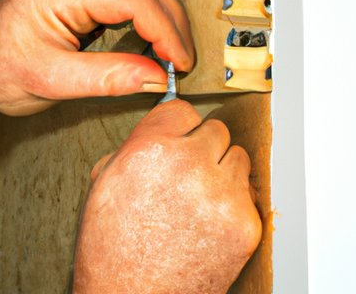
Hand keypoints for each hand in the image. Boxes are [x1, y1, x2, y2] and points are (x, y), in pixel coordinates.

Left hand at [0, 0, 194, 115]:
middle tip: (181, 62)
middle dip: (171, 25)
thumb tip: (154, 77)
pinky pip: (127, 0)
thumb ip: (108, 77)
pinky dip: (147, 22)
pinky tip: (154, 43)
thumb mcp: (53, 80)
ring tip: (172, 55)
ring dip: (162, 22)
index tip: (178, 61)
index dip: (164, 30)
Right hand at [73, 100, 261, 293]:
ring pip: (237, 156)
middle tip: (188, 172)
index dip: (179, 127)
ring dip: (222, 171)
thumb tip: (165, 126)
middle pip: (215, 129)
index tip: (180, 136)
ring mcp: (219, 194)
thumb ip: (138, 144)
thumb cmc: (113, 246)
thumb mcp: (106, 181)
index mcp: (149, 148)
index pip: (182, 109)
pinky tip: (210, 220)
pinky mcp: (243, 223)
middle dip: (202, 148)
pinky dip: (233, 202)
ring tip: (199, 196)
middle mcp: (187, 164)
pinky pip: (248, 192)